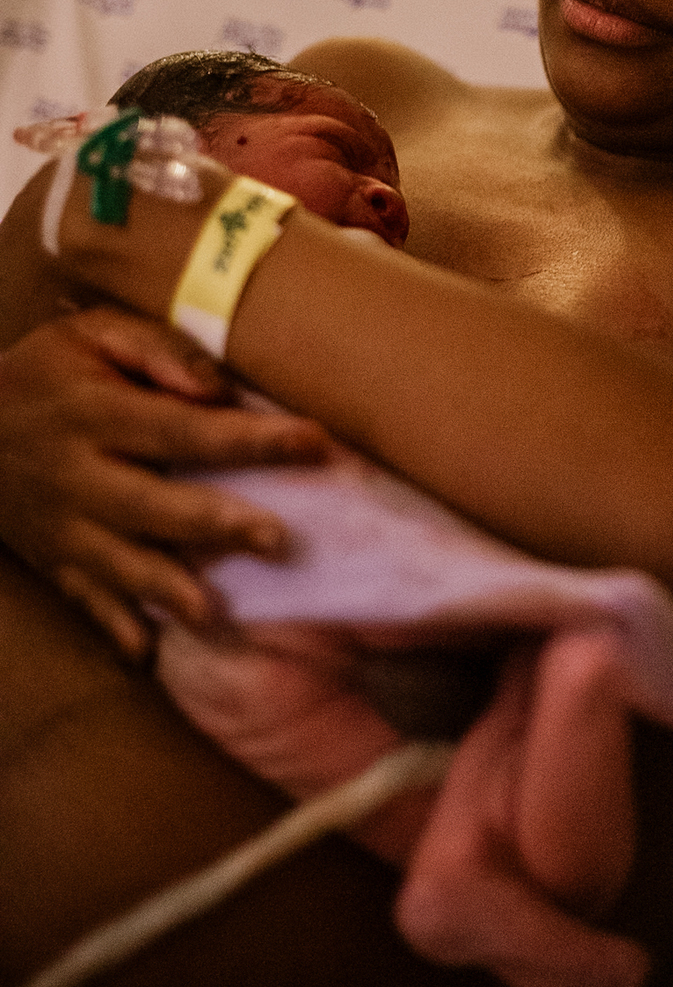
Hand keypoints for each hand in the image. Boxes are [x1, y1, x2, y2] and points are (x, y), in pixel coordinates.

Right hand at [0, 306, 329, 657]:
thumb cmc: (46, 373)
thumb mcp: (90, 333)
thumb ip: (158, 350)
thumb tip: (220, 389)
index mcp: (95, 413)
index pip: (180, 428)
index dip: (246, 438)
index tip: (312, 439)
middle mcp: (77, 474)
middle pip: (150, 503)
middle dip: (213, 523)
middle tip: (276, 539)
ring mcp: (61, 524)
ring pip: (117, 561)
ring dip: (166, 588)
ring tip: (214, 612)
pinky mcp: (52, 559)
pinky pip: (81, 598)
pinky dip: (112, 625)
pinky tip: (147, 653)